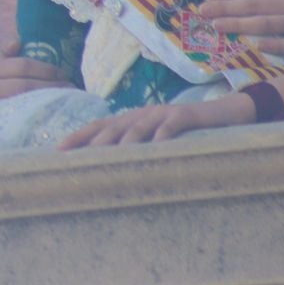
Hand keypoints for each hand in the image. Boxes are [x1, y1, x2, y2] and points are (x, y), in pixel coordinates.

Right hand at [0, 46, 73, 109]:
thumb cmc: (11, 84)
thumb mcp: (11, 67)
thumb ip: (12, 52)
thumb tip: (14, 44)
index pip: (22, 65)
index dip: (46, 69)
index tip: (64, 74)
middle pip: (24, 85)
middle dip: (51, 86)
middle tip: (70, 88)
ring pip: (24, 103)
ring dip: (49, 100)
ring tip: (66, 99)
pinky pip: (22, 120)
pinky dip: (41, 115)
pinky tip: (54, 113)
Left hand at [58, 93, 253, 149]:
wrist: (225, 113)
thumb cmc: (188, 132)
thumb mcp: (158, 139)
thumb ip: (139, 149)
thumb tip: (115, 171)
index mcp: (132, 119)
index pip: (100, 126)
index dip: (79, 136)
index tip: (58, 150)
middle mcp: (142, 114)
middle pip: (112, 127)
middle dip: (92, 141)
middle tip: (75, 157)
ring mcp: (163, 113)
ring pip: (137, 127)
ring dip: (123, 142)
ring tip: (109, 157)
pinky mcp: (185, 116)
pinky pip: (171, 126)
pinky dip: (162, 135)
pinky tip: (155, 147)